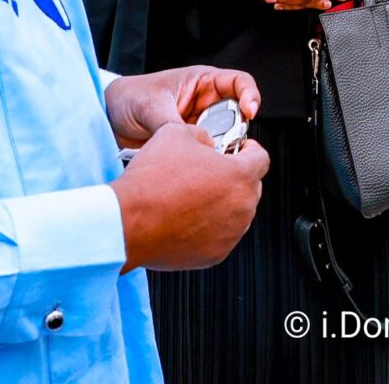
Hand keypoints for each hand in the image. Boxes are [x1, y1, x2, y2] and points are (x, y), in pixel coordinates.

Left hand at [104, 66, 261, 147]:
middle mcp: (205, 103)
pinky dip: (208, 160)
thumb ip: (172, 123)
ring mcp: (200, 126)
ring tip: (208, 156)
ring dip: (221, 148)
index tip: (250, 112)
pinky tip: (198, 165)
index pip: (239, 83)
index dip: (250, 96)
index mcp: (201, 82)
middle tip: (227, 143)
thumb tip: (189, 142)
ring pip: (226, 138)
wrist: (106, 119)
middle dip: (236, 130)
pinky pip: (209, 153)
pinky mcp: (192, 145)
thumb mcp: (151, 106)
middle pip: (237, 115)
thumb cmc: (128, 98)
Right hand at [113, 122, 268, 271]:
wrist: (127, 222)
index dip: (249, 150)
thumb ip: (204, 136)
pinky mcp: (215, 255)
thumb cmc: (151, 182)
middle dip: (233, 177)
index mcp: (240, 176)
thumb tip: (208, 144)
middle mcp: (241, 207)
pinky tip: (186, 217)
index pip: (261, 158)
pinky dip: (209, 226)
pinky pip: (220, 235)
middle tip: (208, 172)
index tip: (241, 150)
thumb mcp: (178, 133)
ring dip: (222, 203)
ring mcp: (230, 234)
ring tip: (192, 195)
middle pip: (249, 187)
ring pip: (236, 213)